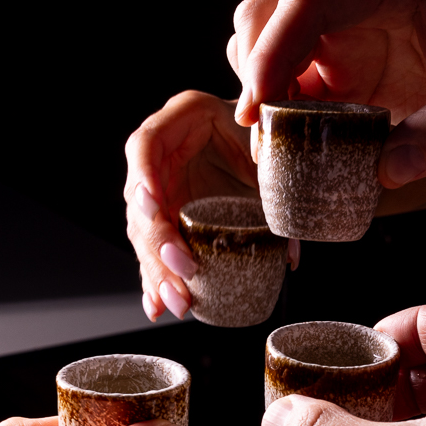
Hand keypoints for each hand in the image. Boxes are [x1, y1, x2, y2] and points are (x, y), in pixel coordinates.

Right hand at [124, 90, 297, 319]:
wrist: (269, 138)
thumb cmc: (269, 131)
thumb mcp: (273, 142)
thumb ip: (280, 179)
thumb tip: (286, 253)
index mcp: (181, 118)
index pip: (145, 145)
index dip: (143, 177)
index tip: (154, 207)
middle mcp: (161, 155)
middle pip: (139, 201)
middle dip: (158, 242)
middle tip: (183, 272)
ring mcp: (161, 189)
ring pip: (144, 233)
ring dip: (158, 270)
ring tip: (177, 301)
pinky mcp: (169, 217)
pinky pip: (154, 251)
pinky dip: (156, 279)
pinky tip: (156, 306)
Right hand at [228, 0, 425, 184]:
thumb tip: (384, 173)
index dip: (272, 52)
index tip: (256, 109)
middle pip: (270, 10)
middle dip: (257, 73)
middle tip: (268, 139)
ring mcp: (347, 8)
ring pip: (266, 35)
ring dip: (265, 90)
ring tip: (285, 144)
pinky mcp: (341, 43)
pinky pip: (288, 69)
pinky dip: (283, 105)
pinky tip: (301, 142)